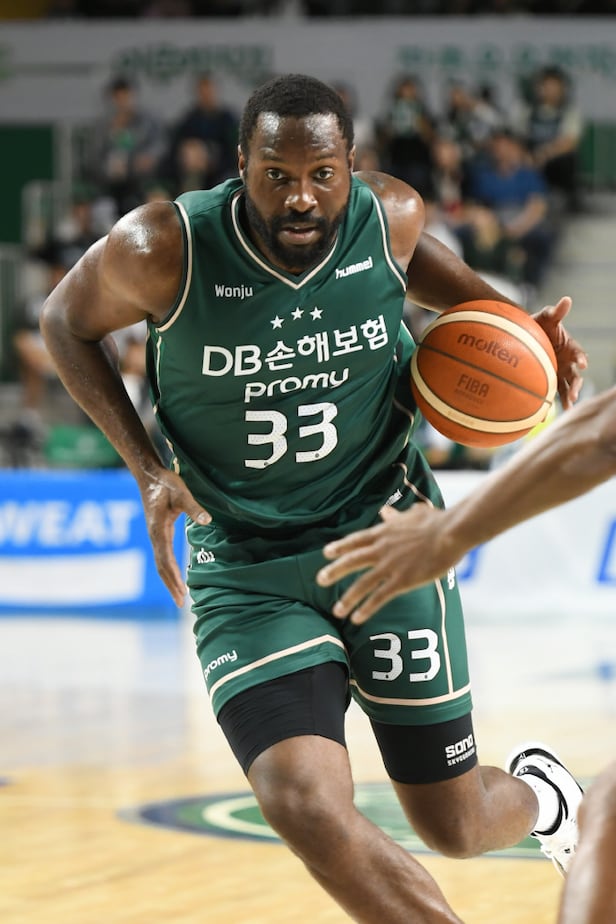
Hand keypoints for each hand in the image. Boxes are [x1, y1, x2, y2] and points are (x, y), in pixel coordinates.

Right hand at [138, 468, 210, 606]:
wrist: (149, 475)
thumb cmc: (165, 482)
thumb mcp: (181, 492)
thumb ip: (193, 507)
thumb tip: (208, 521)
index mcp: (158, 530)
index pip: (165, 560)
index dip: (173, 577)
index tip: (181, 592)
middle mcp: (154, 536)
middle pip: (161, 566)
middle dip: (171, 585)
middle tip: (181, 603)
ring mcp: (155, 535)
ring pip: (160, 562)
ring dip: (169, 579)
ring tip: (179, 595)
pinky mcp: (158, 532)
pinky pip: (162, 556)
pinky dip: (168, 569)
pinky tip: (175, 575)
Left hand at [316, 504, 455, 623]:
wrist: (450, 532)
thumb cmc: (435, 521)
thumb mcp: (412, 515)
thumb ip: (395, 516)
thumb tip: (385, 511)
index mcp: (383, 533)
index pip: (356, 540)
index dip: (340, 547)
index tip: (326, 553)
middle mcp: (381, 549)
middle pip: (351, 562)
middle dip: (334, 571)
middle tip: (320, 580)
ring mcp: (390, 566)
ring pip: (362, 584)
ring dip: (347, 598)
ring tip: (337, 610)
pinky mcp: (402, 581)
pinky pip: (379, 597)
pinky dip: (366, 608)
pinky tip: (357, 618)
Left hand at [531, 296, 587, 408]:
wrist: (525, 337)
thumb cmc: (538, 325)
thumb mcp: (546, 317)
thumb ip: (555, 311)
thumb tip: (566, 299)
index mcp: (570, 348)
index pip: (579, 354)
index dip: (581, 358)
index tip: (581, 364)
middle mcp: (567, 363)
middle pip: (576, 376)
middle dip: (576, 386)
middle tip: (573, 395)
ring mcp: (559, 374)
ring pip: (566, 388)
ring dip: (568, 397)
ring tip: (568, 407)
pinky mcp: (549, 382)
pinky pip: (550, 395)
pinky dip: (547, 406)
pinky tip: (542, 417)